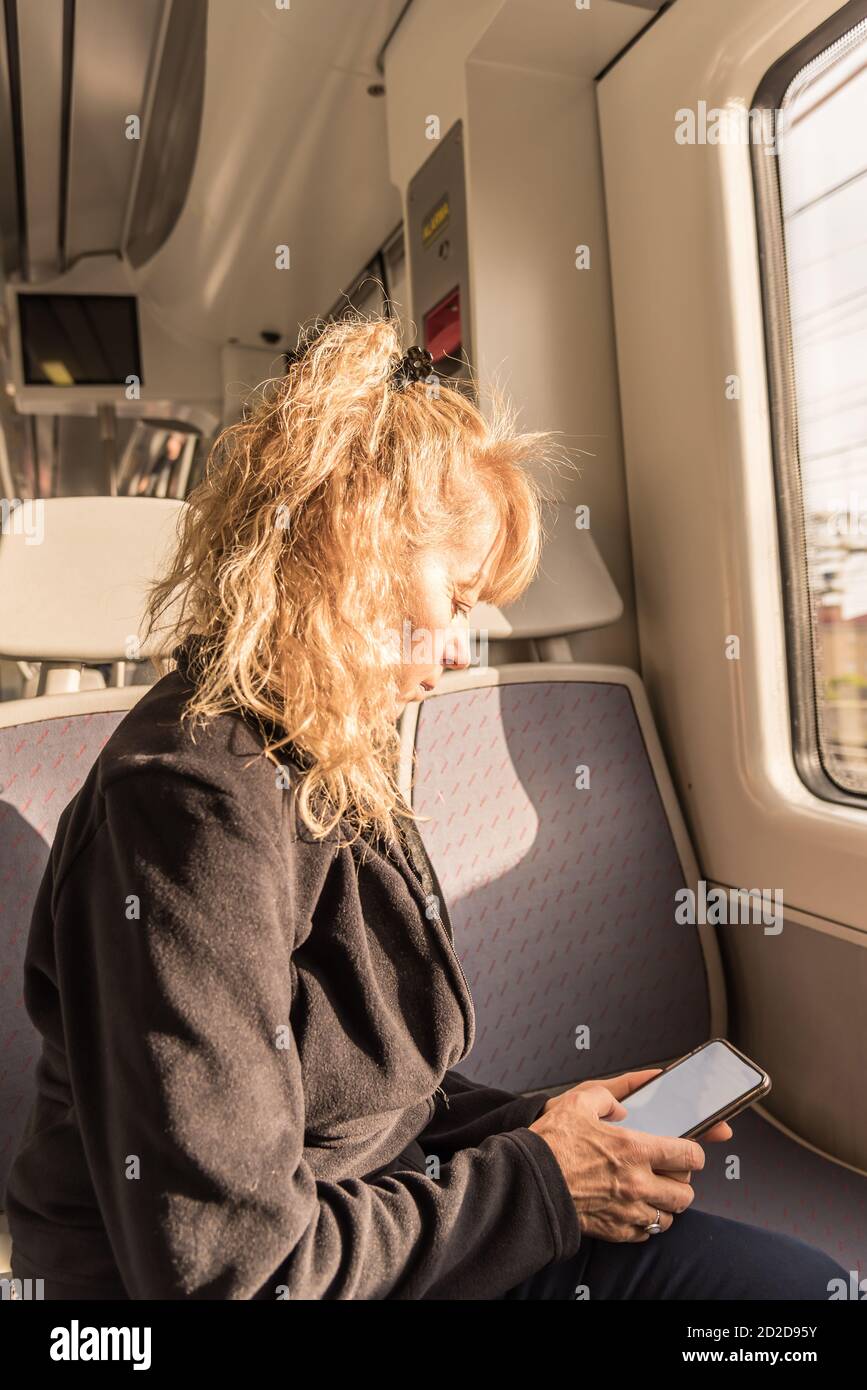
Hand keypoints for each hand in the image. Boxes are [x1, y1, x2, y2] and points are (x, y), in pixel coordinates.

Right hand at [529, 1068, 710, 1242]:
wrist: (527, 1180)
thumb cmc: (551, 1142)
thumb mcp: (578, 1102)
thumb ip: (607, 1096)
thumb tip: (621, 1105)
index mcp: (634, 1149)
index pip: (689, 1156)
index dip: (693, 1153)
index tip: (688, 1151)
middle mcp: (637, 1184)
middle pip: (685, 1194)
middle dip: (681, 1183)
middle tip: (670, 1174)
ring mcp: (627, 1210)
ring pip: (668, 1218)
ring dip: (664, 1205)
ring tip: (653, 1194)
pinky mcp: (613, 1230)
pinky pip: (645, 1233)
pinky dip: (645, 1223)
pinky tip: (634, 1208)